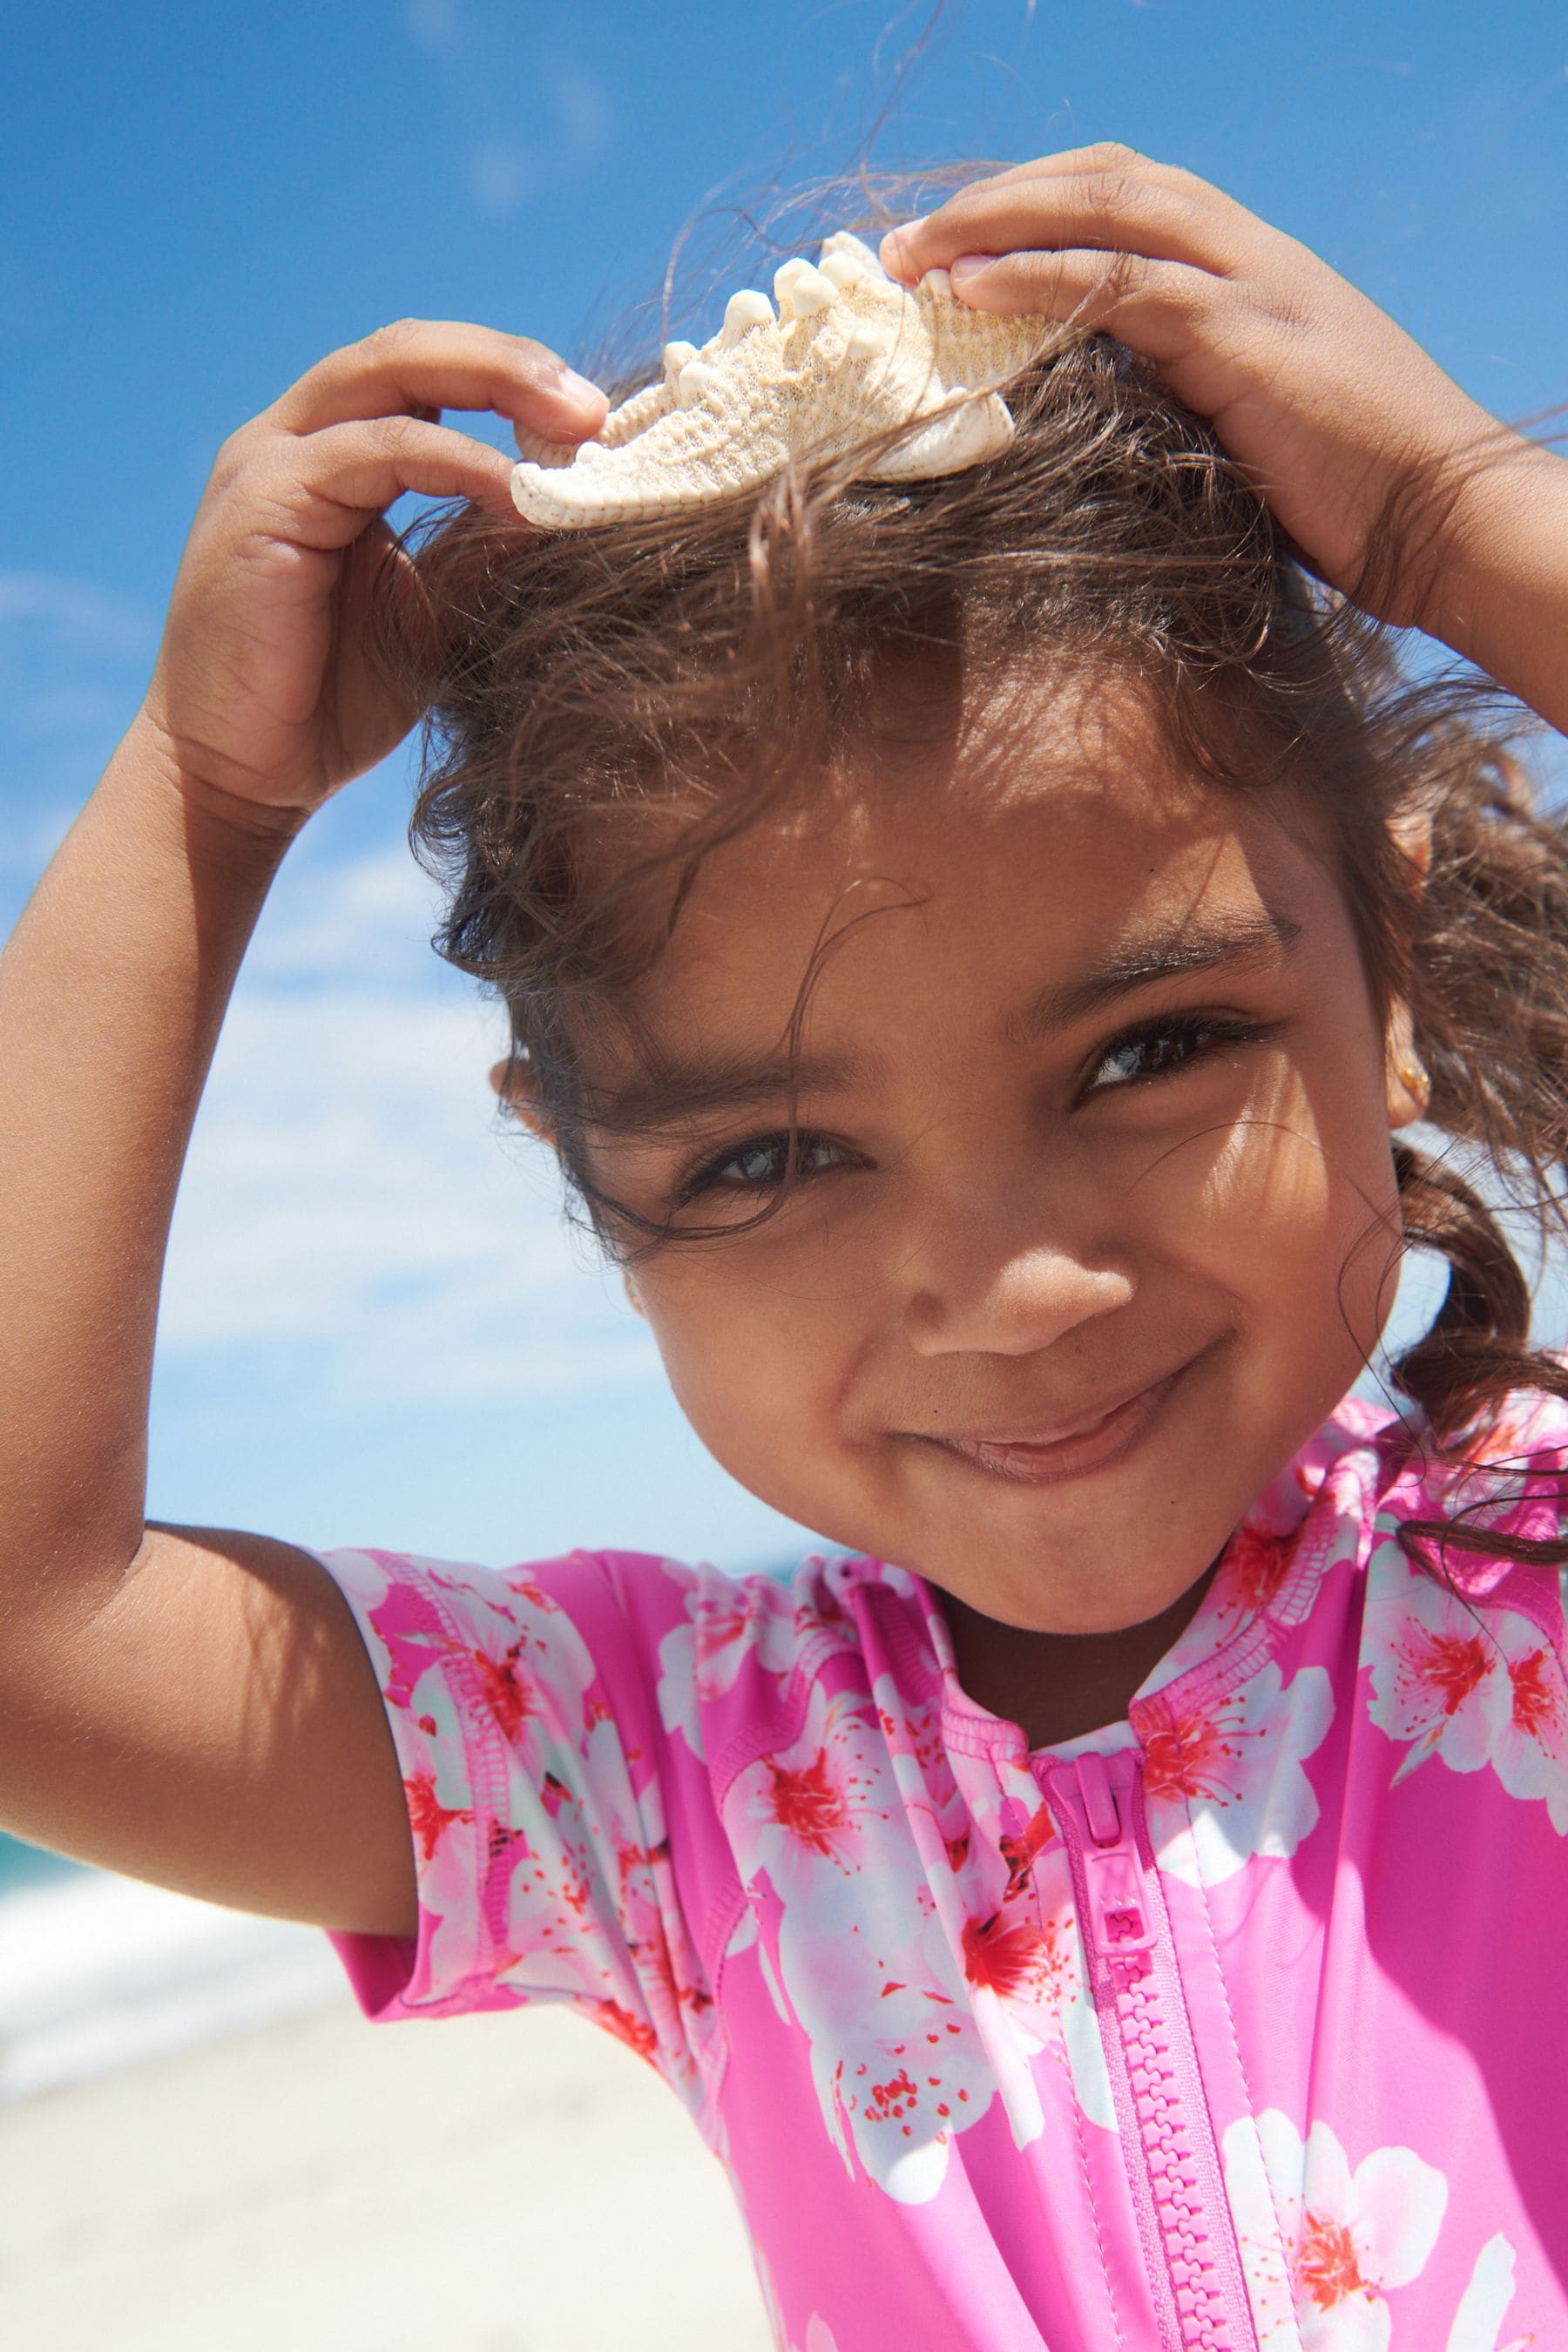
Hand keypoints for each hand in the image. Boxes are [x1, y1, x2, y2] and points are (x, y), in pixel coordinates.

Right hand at [139, 322, 604, 829]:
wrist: (242, 778)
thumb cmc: (332, 704)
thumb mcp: (437, 616)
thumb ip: (490, 557)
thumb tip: (579, 507)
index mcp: (335, 457)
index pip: (430, 378)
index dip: (516, 386)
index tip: (601, 430)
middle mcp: (296, 440)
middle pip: (412, 351)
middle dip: (514, 364)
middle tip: (597, 411)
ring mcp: (272, 461)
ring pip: (392, 372)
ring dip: (497, 388)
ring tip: (578, 434)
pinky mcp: (263, 500)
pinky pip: (376, 448)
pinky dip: (456, 460)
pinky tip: (517, 491)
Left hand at [881, 145, 1528, 635]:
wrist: (1446, 521)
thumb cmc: (1357, 499)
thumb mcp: (1256, 431)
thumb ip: (1187, 399)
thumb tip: (1101, 421)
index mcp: (1253, 270)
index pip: (1128, 199)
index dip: (1036, 208)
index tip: (958, 246)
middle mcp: (1248, 255)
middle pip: (1102, 179)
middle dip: (995, 199)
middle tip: (903, 245)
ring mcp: (1248, 287)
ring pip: (1103, 209)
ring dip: (992, 224)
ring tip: (909, 258)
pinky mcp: (1241, 338)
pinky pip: (1118, 284)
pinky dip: (1034, 278)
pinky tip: (970, 291)